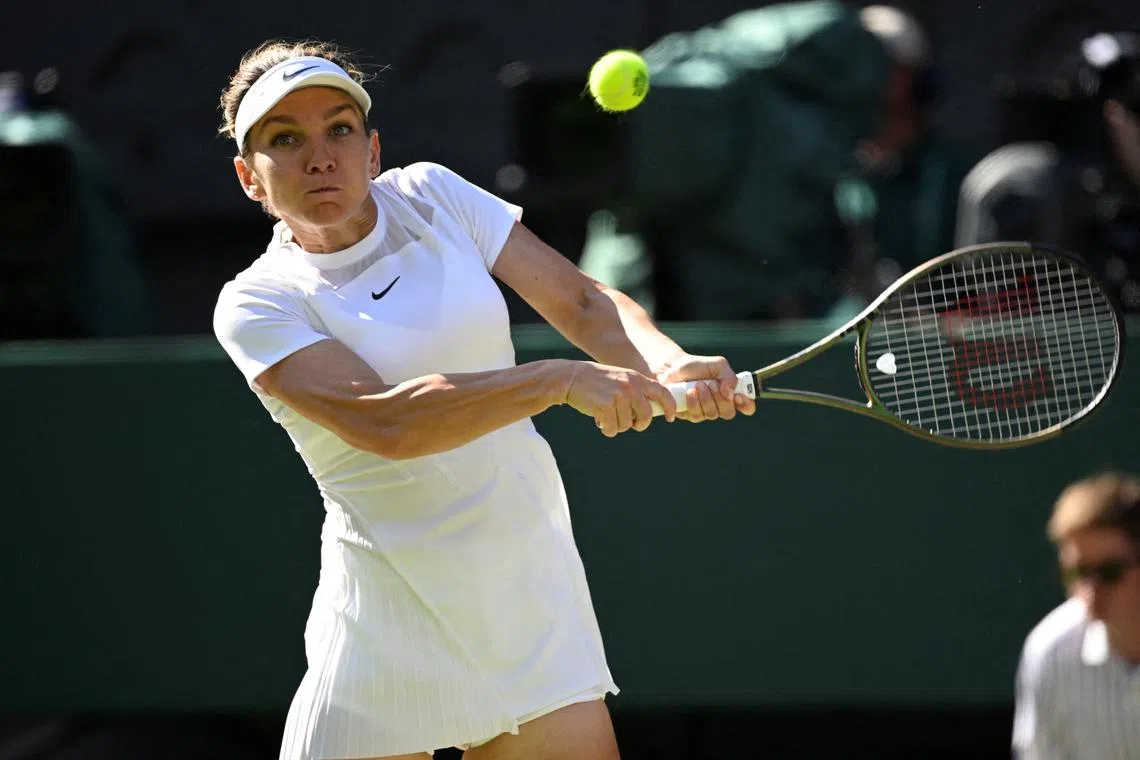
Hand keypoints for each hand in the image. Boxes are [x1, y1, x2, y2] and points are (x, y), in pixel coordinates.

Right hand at [561, 360, 677, 436]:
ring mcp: (618, 397)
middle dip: (640, 424)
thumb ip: (635, 390)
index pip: (662, 392)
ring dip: (616, 425)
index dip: (670, 407)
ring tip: (606, 414)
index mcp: (636, 379)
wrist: (571, 378)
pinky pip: (613, 429)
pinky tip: (598, 419)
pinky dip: (606, 429)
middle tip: (632, 424)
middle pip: (646, 415)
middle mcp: (630, 387)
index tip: (671, 417)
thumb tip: (648, 412)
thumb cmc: (595, 381)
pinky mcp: (605, 407)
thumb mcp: (620, 378)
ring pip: (627, 425)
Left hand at [656, 353, 756, 422]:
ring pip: (712, 414)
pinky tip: (689, 392)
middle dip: (720, 398)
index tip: (739, 396)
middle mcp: (719, 405)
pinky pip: (697, 416)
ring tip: (698, 384)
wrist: (673, 367)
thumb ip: (729, 376)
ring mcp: (705, 411)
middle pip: (729, 413)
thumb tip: (730, 392)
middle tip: (712, 384)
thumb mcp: (718, 365)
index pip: (746, 407)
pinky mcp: (690, 415)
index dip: (746, 405)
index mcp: (730, 393)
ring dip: (706, 398)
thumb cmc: (697, 366)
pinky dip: (694, 403)